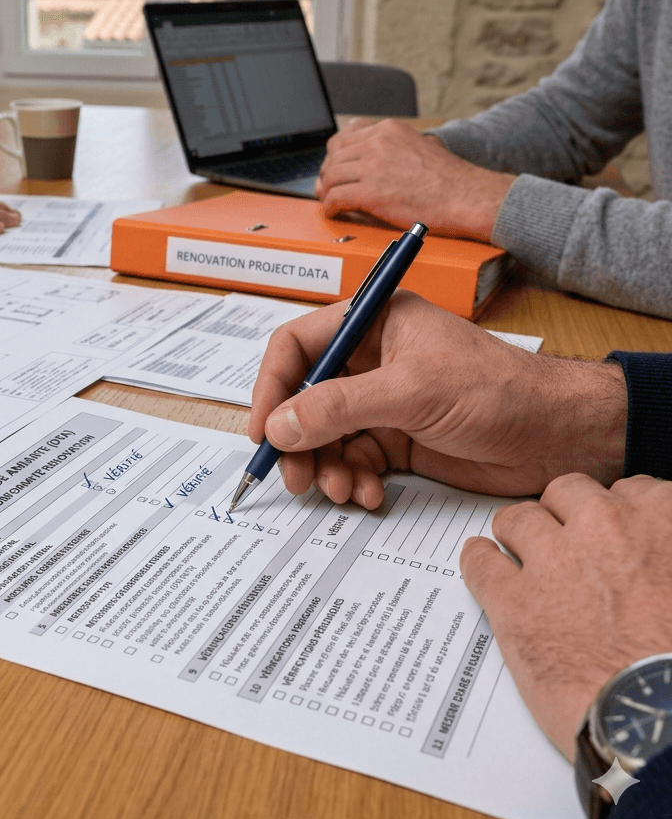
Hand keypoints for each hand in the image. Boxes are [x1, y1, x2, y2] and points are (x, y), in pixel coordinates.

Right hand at [248, 291, 626, 508]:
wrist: (557, 435)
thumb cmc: (496, 390)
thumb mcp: (411, 392)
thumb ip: (340, 407)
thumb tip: (278, 426)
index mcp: (371, 323)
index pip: (297, 346)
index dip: (271, 386)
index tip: (261, 431)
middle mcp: (370, 360)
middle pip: (305, 398)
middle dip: (297, 440)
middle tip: (294, 477)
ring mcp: (382, 401)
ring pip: (326, 436)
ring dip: (325, 466)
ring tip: (339, 490)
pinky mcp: (397, 438)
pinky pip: (354, 460)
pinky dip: (353, 480)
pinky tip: (368, 495)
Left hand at [315, 118, 514, 241]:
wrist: (466, 196)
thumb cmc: (449, 179)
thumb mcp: (421, 146)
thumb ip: (395, 146)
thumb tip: (374, 156)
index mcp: (389, 129)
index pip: (345, 137)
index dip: (335, 156)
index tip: (334, 168)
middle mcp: (378, 142)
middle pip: (334, 157)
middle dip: (327, 174)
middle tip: (327, 188)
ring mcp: (373, 166)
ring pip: (332, 176)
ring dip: (327, 191)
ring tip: (330, 201)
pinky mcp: (371, 192)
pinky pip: (336, 197)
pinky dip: (330, 207)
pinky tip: (334, 212)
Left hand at [460, 473, 671, 758]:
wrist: (666, 726)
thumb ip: (668, 553)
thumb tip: (656, 561)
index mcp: (663, 520)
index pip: (631, 491)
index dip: (617, 514)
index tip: (614, 531)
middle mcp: (606, 526)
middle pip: (567, 493)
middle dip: (564, 515)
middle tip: (566, 542)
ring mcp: (554, 560)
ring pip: (518, 518)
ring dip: (518, 534)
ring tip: (520, 552)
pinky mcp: (514, 600)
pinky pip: (479, 561)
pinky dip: (478, 561)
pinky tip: (483, 564)